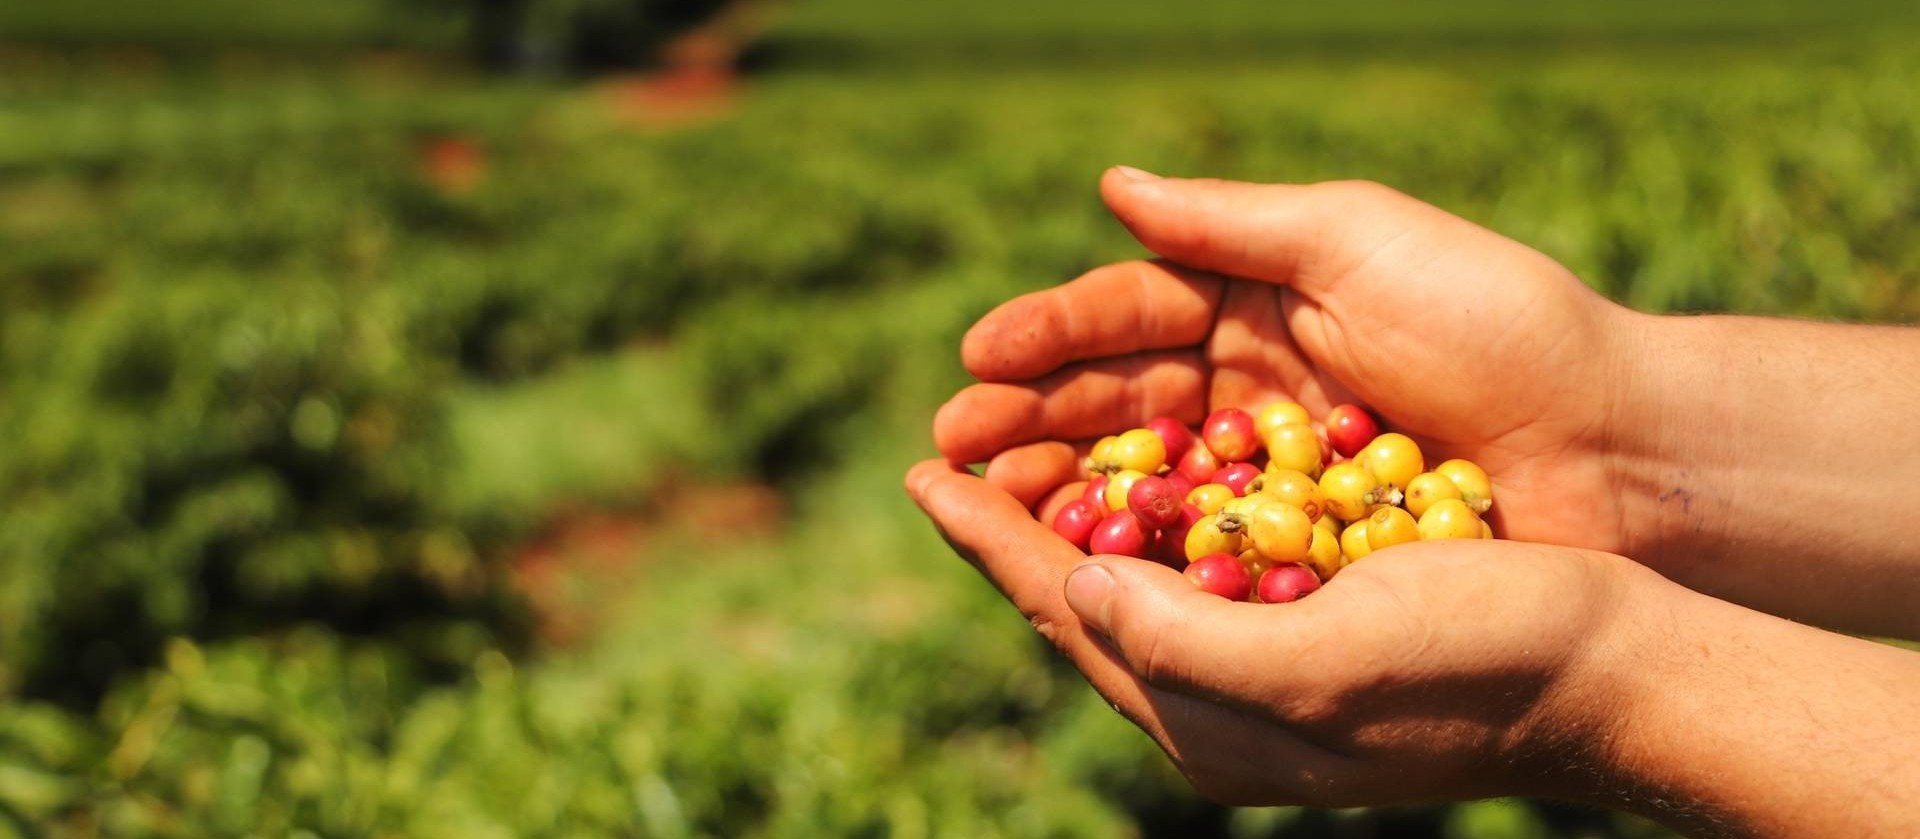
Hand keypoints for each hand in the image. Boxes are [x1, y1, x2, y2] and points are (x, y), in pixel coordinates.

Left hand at [904, 460, 1650, 806]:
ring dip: (1072, 511)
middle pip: (1082, 601)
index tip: (921, 476)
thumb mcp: (1317, 662)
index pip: (1065, 615)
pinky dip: (1154, 509)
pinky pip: (1198, 565)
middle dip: (1012, 525)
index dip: (989, 541)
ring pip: (1133, 580)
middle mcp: (1221, 701)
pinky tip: (1137, 465)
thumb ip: (1180, 643)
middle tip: (947, 452)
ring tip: (1016, 451)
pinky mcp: (1311, 622)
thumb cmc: (1471, 664)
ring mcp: (1265, 664)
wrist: (1602, 668)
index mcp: (1208, 724)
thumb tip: (1075, 591)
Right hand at [935, 169, 1651, 558]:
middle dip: (1031, 419)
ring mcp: (1268, 472)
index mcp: (1257, 301)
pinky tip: (1077, 564)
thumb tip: (1110, 187)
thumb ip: (1233, 222)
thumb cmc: (1499, 324)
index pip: (1129, 313)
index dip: (1049, 335)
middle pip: (1116, 401)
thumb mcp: (1360, 242)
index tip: (978, 355)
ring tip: (990, 502)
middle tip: (954, 444)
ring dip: (1062, 490)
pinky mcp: (1296, 548)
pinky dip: (1137, 555)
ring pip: (1142, 478)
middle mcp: (1248, 385)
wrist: (1615, 449)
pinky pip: (1199, 547)